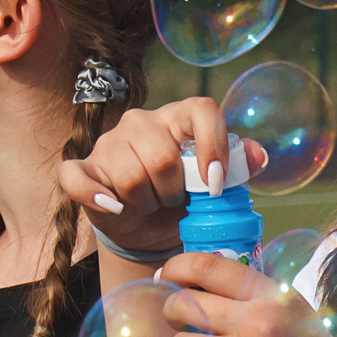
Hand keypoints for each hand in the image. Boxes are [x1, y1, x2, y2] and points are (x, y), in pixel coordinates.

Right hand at [58, 98, 266, 258]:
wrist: (148, 228)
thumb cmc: (185, 199)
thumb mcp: (215, 188)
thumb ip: (237, 170)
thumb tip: (258, 157)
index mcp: (179, 117)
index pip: (201, 109)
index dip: (214, 146)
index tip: (215, 184)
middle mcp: (141, 122)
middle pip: (162, 156)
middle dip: (174, 191)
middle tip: (174, 201)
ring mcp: (109, 143)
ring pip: (130, 176)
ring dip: (145, 203)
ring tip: (150, 205)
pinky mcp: (82, 168)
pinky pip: (78, 180)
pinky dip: (96, 198)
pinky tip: (115, 208)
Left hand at [154, 251, 336, 336]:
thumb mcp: (296, 314)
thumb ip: (255, 295)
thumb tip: (196, 280)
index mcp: (274, 297)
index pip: (208, 267)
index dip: (177, 267)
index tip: (168, 276)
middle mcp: (259, 324)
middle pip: (183, 304)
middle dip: (173, 312)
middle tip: (180, 322)